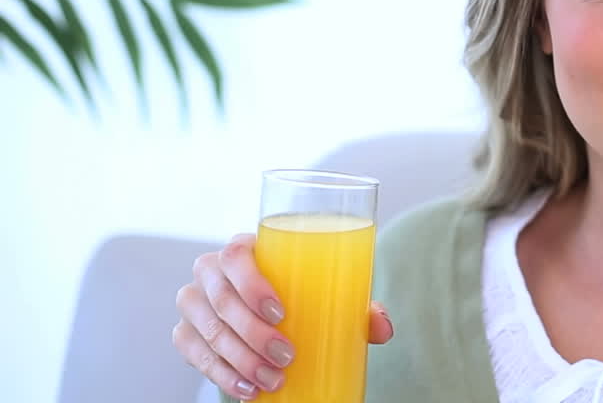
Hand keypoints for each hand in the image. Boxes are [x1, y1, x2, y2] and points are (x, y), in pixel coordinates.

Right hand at [171, 233, 393, 399]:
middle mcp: (211, 271)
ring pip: (207, 330)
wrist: (267, 307)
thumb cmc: (300, 292)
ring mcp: (194, 302)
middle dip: (253, 333)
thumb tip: (383, 328)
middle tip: (287, 356)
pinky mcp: (185, 332)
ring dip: (240, 360)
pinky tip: (246, 390)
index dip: (252, 284)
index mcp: (244, 249)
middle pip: (222, 299)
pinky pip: (194, 354)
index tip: (281, 312)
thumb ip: (356, 307)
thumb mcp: (325, 293)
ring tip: (272, 380)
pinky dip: (221, 375)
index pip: (235, 256)